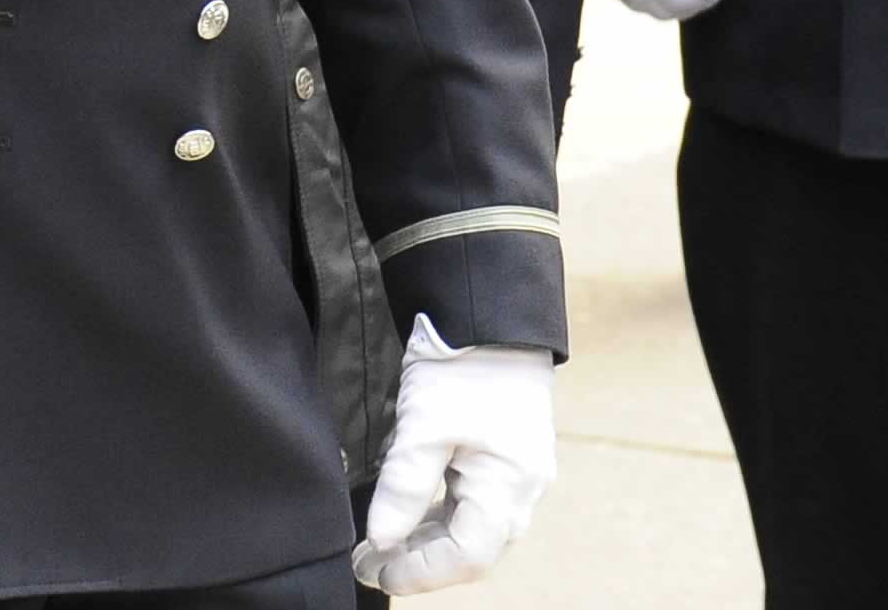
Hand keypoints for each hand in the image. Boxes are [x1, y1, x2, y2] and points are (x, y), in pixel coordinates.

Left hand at [351, 323, 554, 592]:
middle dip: (419, 562)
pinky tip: (407, 514)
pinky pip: (472, 500)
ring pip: (472, 526)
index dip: (419, 573)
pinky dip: (439, 514)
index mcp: (509, 488)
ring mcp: (516, 471)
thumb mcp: (422, 426)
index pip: (467, 557)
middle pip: (472, 548)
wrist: (489, 313)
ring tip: (379, 545)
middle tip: (366, 562)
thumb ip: (403, 487)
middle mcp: (521, 488)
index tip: (373, 570)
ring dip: (427, 540)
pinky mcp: (503, 453)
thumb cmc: (461, 367)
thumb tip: (382, 539)